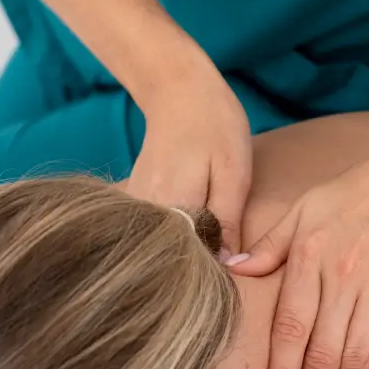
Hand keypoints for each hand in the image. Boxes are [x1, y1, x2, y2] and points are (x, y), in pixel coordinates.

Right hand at [120, 59, 253, 252]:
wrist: (177, 92)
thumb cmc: (214, 126)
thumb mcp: (234, 173)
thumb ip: (227, 221)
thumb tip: (226, 265)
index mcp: (174, 202)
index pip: (188, 256)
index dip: (208, 271)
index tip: (226, 276)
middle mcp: (146, 207)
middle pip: (168, 252)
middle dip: (192, 264)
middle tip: (219, 263)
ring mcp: (135, 202)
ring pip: (158, 242)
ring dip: (180, 250)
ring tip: (203, 246)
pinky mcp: (133, 198)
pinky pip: (150, 229)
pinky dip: (168, 235)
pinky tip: (186, 231)